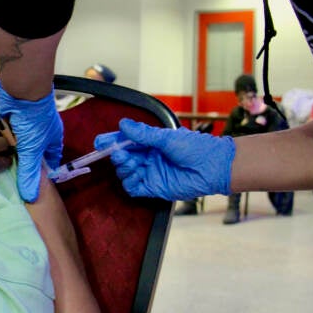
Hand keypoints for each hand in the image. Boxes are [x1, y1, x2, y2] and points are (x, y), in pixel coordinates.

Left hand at [0, 78, 62, 202]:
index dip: (43, 172)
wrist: (21, 92)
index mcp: (51, 140)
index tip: (33, 184)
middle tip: (12, 179)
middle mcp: (38, 133)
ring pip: (16, 144)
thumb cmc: (34, 122)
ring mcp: (23, 126)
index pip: (49, 160)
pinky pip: (4, 133)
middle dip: (23, 163)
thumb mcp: (32, 151)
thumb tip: (30, 198)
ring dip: (8, 151)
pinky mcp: (10, 119)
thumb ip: (30, 174)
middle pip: (31, 153)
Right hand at [94, 118, 234, 200]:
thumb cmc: (195, 148)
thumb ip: (143, 134)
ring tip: (130, 162)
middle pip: (123, 157)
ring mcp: (150, 173)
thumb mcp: (167, 137)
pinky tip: (133, 175)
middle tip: (118, 153)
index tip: (99, 142)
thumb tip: (123, 125)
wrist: (213, 167)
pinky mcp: (154, 188)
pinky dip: (129, 182)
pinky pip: (133, 187)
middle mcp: (149, 158)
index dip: (112, 141)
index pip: (126, 142)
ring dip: (123, 167)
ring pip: (126, 172)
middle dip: (116, 155)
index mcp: (151, 143)